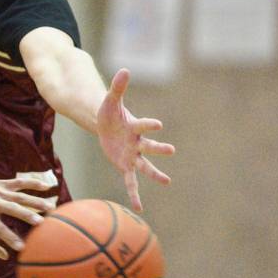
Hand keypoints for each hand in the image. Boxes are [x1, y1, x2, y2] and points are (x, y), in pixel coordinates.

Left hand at [0, 175, 57, 259]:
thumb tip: (5, 256)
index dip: (10, 238)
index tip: (22, 247)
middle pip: (12, 209)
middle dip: (26, 215)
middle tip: (41, 223)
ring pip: (19, 196)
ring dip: (35, 201)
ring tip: (51, 207)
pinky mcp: (2, 184)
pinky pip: (19, 182)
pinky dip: (32, 183)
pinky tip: (47, 187)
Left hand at [96, 68, 174, 211]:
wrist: (106, 125)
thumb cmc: (110, 113)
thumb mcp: (110, 100)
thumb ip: (118, 87)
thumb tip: (125, 69)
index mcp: (134, 126)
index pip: (143, 125)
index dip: (149, 125)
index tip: (158, 125)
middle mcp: (137, 143)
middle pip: (149, 147)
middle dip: (158, 149)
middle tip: (171, 150)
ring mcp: (133, 156)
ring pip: (145, 167)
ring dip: (155, 174)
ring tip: (166, 181)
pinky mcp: (125, 166)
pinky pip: (131, 182)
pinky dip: (134, 194)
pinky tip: (139, 207)